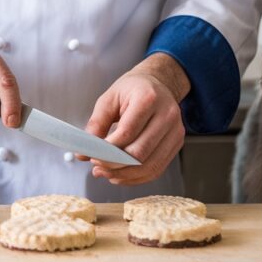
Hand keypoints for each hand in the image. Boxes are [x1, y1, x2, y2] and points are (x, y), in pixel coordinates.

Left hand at [84, 53, 189, 185]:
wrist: (158, 84)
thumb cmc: (132, 90)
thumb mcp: (109, 99)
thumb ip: (96, 125)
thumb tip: (83, 153)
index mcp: (147, 98)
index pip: (127, 132)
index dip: (108, 150)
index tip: (93, 156)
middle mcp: (167, 114)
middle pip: (140, 152)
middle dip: (115, 165)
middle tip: (97, 167)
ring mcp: (176, 130)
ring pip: (150, 165)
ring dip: (125, 175)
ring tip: (106, 173)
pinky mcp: (177, 143)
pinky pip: (157, 168)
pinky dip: (137, 177)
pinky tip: (121, 175)